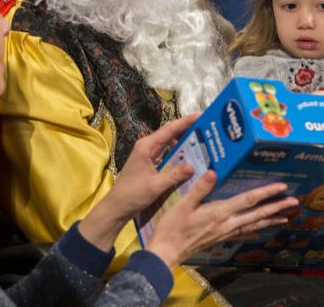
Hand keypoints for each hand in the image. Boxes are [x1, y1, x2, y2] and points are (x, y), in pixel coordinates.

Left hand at [79, 115, 199, 250]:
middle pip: (170, 132)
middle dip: (188, 128)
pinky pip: (168, 153)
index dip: (186, 121)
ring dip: (184, 140)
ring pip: (170, 142)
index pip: (169, 129)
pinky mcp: (150, 162)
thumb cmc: (132, 195)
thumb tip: (193, 166)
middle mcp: (147, 146)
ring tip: (202, 140)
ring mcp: (148, 154)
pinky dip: (179, 152)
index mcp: (147, 146)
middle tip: (207, 127)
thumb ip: (174, 175)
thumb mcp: (155, 186)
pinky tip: (191, 157)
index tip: (202, 116)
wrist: (116, 207)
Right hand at [145, 171, 297, 268]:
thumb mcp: (183, 204)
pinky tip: (262, 229)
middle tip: (295, 202)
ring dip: (271, 219)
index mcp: (220, 213)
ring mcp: (226, 233)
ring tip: (286, 216)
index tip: (282, 187)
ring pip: (254, 225)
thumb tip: (214, 172)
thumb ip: (200, 188)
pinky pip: (245, 232)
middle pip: (258, 214)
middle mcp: (228, 223)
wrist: (167, 252)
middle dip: (277, 207)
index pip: (249, 200)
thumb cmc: (173, 228)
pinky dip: (257, 229)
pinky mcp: (222, 238)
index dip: (266, 192)